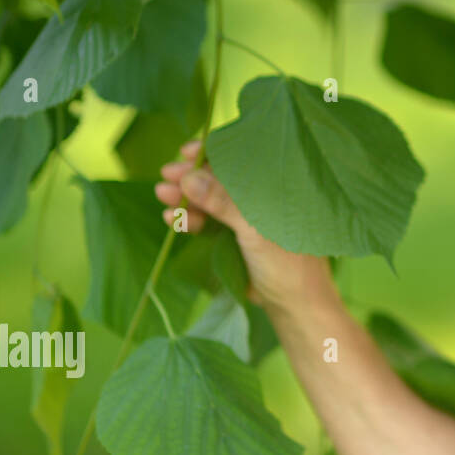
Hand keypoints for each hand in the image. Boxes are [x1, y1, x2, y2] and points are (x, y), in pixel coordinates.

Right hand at [156, 140, 332, 308]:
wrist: (291, 303)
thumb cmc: (286, 261)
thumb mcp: (255, 229)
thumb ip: (224, 203)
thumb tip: (189, 177)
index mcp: (275, 188)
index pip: (242, 161)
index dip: (214, 153)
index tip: (187, 150)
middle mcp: (260, 198)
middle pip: (220, 179)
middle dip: (191, 176)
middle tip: (166, 174)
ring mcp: (245, 218)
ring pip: (209, 200)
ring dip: (185, 198)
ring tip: (163, 196)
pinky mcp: (232, 237)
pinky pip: (206, 222)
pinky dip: (189, 219)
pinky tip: (172, 219)